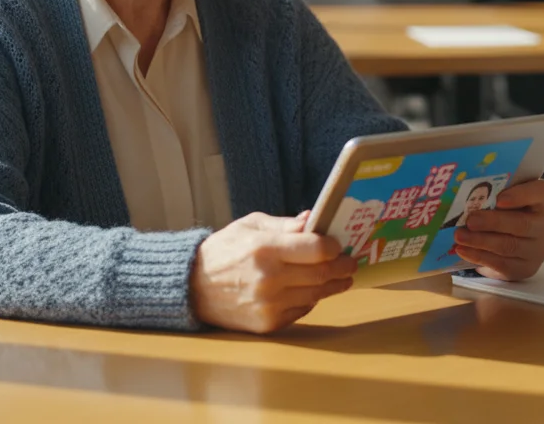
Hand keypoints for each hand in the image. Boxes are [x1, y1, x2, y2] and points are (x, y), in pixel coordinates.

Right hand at [191, 211, 355, 332]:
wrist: (193, 287)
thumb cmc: (224, 251)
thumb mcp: (250, 226)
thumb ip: (284, 225)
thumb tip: (313, 220)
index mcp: (265, 249)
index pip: (317, 249)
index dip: (334, 246)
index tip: (339, 244)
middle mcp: (269, 278)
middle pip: (322, 273)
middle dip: (342, 267)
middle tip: (350, 262)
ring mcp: (269, 304)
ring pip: (317, 294)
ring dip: (334, 286)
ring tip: (342, 278)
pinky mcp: (268, 324)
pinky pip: (302, 310)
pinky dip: (311, 299)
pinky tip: (312, 290)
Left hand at [453, 179, 543, 280]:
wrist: (517, 238)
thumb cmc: (509, 209)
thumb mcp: (508, 195)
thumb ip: (497, 190)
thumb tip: (467, 190)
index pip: (542, 193)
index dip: (521, 195)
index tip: (499, 199)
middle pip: (522, 224)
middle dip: (493, 222)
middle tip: (470, 220)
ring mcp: (539, 250)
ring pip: (510, 246)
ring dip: (481, 241)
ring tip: (460, 236)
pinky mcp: (525, 269)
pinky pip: (502, 264)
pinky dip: (479, 256)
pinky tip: (463, 250)